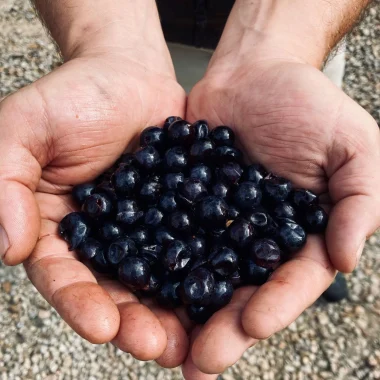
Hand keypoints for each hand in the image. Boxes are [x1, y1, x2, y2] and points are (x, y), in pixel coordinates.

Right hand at [0, 43, 190, 365]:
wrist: (128, 72)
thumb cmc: (74, 95)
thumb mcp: (25, 127)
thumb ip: (7, 184)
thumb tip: (11, 248)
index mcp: (62, 226)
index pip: (64, 275)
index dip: (80, 303)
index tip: (101, 327)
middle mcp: (105, 236)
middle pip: (115, 288)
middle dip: (134, 322)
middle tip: (159, 347)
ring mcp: (146, 228)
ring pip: (156, 278)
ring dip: (171, 311)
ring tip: (190, 339)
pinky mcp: (180, 214)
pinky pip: (192, 246)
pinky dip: (203, 271)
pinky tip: (219, 293)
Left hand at [183, 54, 379, 376]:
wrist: (253, 74)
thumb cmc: (308, 104)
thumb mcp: (352, 146)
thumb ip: (359, 201)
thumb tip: (345, 258)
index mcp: (299, 232)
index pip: (292, 281)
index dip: (275, 305)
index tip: (251, 325)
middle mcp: (256, 237)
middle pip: (242, 290)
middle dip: (223, 327)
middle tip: (198, 362)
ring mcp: (217, 224)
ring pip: (201, 275)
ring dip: (184, 311)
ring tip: (163, 345)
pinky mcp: (183, 205)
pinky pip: (169, 237)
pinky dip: (155, 263)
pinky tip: (138, 288)